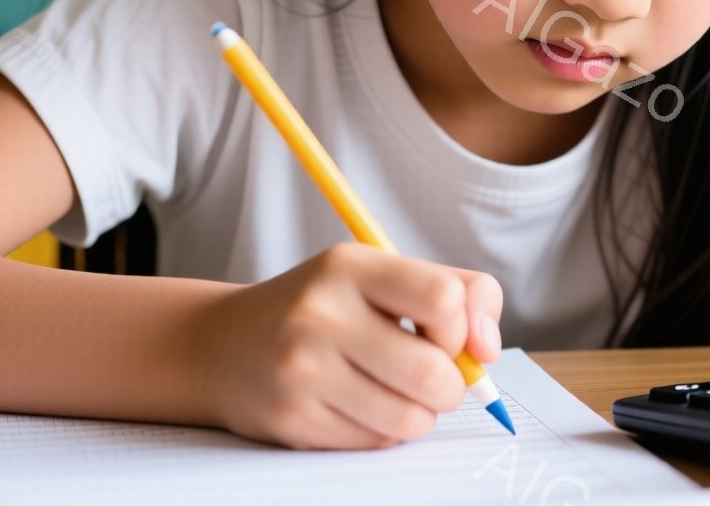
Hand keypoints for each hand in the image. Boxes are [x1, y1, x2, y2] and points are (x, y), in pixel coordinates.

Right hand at [193, 242, 502, 448]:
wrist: (221, 346)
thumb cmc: (323, 310)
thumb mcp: (379, 279)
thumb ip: (457, 294)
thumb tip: (488, 350)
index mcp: (350, 267)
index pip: (445, 298)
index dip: (461, 329)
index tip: (447, 337)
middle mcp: (321, 314)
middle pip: (434, 372)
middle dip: (449, 387)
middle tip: (432, 379)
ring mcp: (302, 370)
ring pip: (410, 419)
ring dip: (418, 415)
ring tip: (393, 393)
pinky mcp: (292, 420)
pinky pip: (375, 443)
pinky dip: (383, 432)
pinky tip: (356, 408)